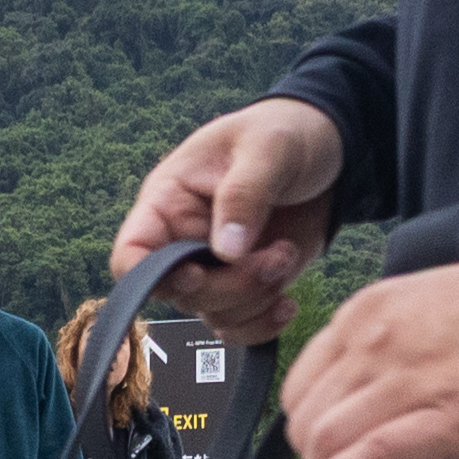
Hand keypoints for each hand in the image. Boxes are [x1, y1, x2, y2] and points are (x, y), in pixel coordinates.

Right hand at [115, 95, 346, 336]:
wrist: (328, 149)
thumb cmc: (285, 132)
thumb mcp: (267, 148)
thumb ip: (244, 194)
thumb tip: (227, 251)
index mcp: (169, 201)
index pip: (130, 254)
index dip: (149, 276)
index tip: (195, 272)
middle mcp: (182, 240)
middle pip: (178, 294)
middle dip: (231, 286)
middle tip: (276, 255)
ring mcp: (214, 266)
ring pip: (212, 312)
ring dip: (256, 299)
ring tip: (288, 254)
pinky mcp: (245, 283)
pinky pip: (237, 325)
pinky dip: (263, 325)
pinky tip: (289, 303)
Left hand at [278, 257, 458, 458]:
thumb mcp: (433, 309)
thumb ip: (392, 346)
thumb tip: (369, 393)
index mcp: (373, 311)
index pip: (304, 380)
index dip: (305, 422)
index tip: (317, 443)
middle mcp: (381, 340)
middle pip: (308, 417)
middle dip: (312, 455)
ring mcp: (413, 378)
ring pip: (330, 438)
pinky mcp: (451, 417)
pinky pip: (371, 456)